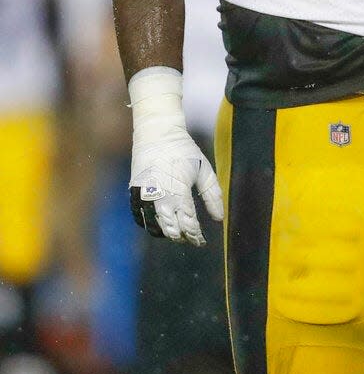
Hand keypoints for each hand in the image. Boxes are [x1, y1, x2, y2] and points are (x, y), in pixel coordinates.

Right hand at [128, 68, 223, 246]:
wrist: (156, 133)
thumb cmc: (183, 150)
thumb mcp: (203, 169)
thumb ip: (212, 195)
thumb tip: (219, 219)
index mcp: (178, 190)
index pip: (188, 223)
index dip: (195, 235)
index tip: (202, 240)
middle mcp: (159, 196)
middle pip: (170, 230)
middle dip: (182, 237)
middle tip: (191, 237)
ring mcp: (144, 196)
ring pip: (154, 227)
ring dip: (167, 233)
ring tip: (179, 232)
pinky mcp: (134, 193)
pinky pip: (141, 218)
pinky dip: (151, 225)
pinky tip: (162, 224)